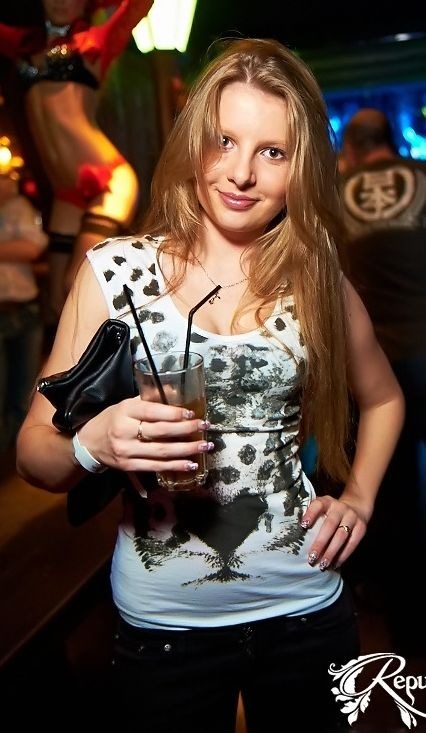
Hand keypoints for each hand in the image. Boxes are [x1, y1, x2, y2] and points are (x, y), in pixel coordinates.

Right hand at [77, 395, 213, 474]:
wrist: (90, 443)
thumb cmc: (112, 419)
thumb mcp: (127, 404)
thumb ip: (151, 399)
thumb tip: (177, 391)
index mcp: (125, 411)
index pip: (153, 412)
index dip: (174, 413)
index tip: (192, 414)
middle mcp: (125, 431)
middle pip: (160, 432)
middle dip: (186, 430)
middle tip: (205, 427)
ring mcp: (127, 451)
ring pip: (162, 451)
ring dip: (186, 450)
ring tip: (205, 446)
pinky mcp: (129, 466)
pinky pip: (156, 467)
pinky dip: (175, 466)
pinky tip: (191, 463)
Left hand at [300, 495, 367, 570]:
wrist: (356, 507)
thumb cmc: (331, 512)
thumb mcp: (322, 508)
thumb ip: (311, 516)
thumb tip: (295, 535)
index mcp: (327, 501)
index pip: (318, 505)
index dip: (311, 514)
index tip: (303, 526)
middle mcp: (340, 507)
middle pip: (330, 525)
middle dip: (320, 543)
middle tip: (312, 557)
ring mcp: (352, 517)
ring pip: (341, 536)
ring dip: (331, 552)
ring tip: (323, 565)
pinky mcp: (361, 527)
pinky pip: (352, 543)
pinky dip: (343, 555)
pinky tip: (335, 564)